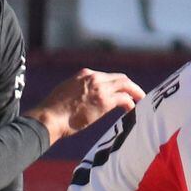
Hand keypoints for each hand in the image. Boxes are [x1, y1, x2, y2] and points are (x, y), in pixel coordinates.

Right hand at [28, 68, 143, 141]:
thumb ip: (78, 91)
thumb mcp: (65, 92)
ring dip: (135, 92)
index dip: (115, 85)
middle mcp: (94, 77)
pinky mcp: (104, 101)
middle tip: (137, 95)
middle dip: (130, 86)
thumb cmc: (53, 111)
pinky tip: (132, 110)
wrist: (49, 117)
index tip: (120, 92)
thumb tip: (83, 101)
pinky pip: (124, 99)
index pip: (106, 76)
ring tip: (141, 101)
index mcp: (84, 74)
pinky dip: (131, 103)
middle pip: (120, 78)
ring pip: (126, 85)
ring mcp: (100, 88)